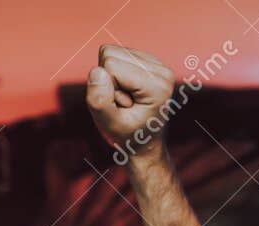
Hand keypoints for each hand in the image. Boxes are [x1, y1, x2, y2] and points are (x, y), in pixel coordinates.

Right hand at [86, 44, 175, 159]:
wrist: (145, 141)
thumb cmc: (129, 134)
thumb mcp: (110, 124)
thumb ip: (100, 101)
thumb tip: (97, 71)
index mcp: (158, 85)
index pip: (111, 66)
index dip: (108, 88)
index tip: (123, 106)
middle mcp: (162, 70)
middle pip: (110, 54)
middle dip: (109, 79)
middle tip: (123, 102)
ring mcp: (157, 63)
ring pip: (110, 52)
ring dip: (111, 76)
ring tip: (126, 97)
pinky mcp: (148, 60)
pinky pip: (115, 54)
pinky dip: (115, 72)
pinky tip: (127, 90)